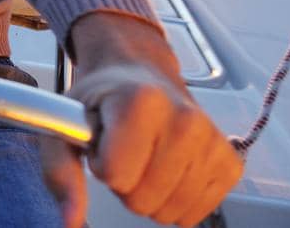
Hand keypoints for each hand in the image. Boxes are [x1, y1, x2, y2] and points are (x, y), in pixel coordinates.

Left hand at [39, 13, 242, 226]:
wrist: (139, 75)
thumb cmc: (102, 101)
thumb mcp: (66, 125)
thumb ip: (59, 171)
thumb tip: (70, 220)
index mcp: (142, 102)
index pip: (115, 175)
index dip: (100, 165)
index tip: (103, 142)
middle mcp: (186, 120)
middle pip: (141, 199)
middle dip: (124, 183)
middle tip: (124, 151)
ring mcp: (213, 143)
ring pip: (168, 212)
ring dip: (149, 194)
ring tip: (144, 157)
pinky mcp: (230, 165)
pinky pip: (194, 214)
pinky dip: (174, 201)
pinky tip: (168, 169)